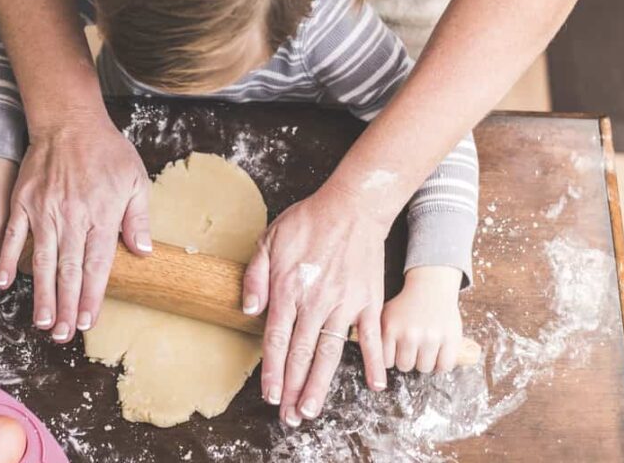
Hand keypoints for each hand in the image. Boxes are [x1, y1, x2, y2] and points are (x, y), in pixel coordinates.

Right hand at [0, 111, 151, 343]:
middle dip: (65, 306)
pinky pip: (12, 236)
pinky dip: (6, 260)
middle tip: (61, 334)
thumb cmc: (106, 151)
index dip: (91, 296)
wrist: (69, 121)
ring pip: (42, 260)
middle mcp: (72, 217)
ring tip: (41, 322)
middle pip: (69, 270)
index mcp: (102, 215)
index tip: (86, 321)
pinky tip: (2, 282)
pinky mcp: (23, 202)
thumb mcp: (135, 180)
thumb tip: (142, 252)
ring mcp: (44, 210)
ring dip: (41, 294)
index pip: (97, 265)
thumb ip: (138, 218)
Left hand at [242, 185, 388, 427]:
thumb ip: (255, 277)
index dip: (273, 371)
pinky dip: (375, 363)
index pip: (277, 340)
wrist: (353, 206)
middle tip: (290, 417)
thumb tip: (247, 310)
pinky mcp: (369, 301)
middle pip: (301, 354)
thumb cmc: (308, 221)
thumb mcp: (269, 239)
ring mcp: (345, 304)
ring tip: (313, 410)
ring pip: (330, 353)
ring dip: (321, 385)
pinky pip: (372, 338)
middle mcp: (316, 302)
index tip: (270, 395)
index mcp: (288, 289)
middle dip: (293, 389)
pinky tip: (376, 386)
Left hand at [381, 265, 463, 372]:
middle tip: (412, 348)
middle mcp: (410, 334)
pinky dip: (441, 364)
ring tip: (424, 348)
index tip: (395, 352)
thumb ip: (377, 336)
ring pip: (424, 368)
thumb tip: (371, 362)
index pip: (386, 362)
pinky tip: (437, 352)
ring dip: (424, 362)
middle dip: (408, 360)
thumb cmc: (406, 306)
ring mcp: (431, 337)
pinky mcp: (450, 339)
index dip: (391, 358)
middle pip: (405, 366)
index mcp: (391, 328)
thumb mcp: (385, 316)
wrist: (431, 287)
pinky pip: (444, 366)